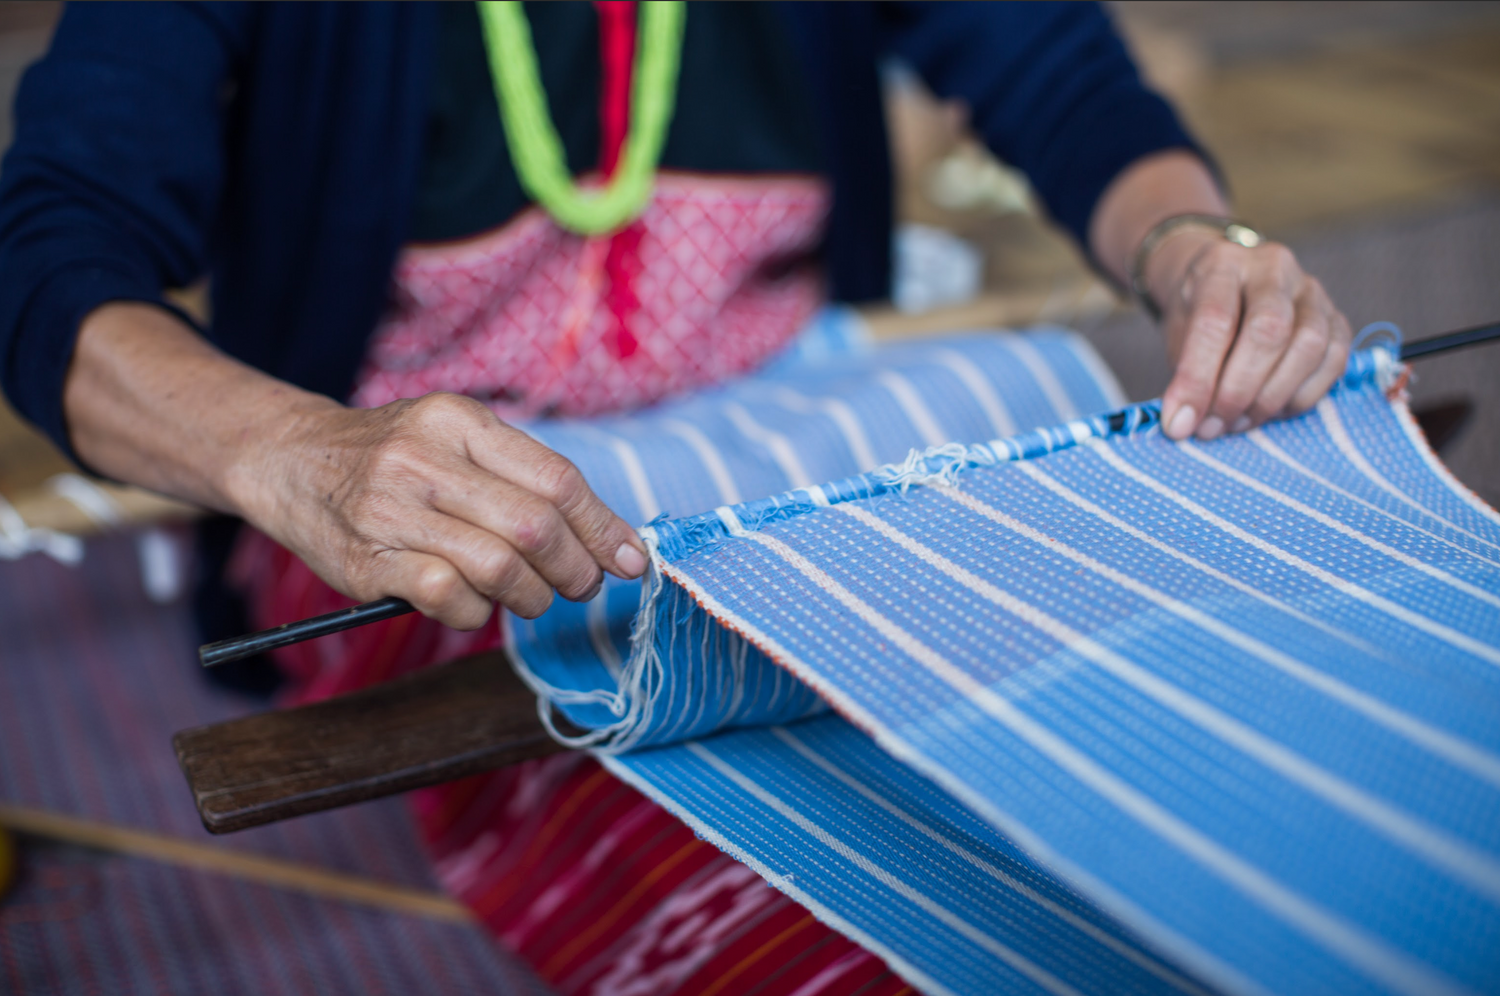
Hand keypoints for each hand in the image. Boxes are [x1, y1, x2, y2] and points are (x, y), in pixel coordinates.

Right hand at [238, 392, 646, 629]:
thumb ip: (522, 478)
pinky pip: (446, 596)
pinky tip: (474, 604)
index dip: (603, 528)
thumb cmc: (394, 458)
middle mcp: (425, 457)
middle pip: (536, 527)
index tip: (632, 560)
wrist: (290, 458)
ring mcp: (391, 508)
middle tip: (581, 585)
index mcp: (460, 420)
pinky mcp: (366, 559)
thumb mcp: (456, 439)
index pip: (556, 479)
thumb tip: (610, 540)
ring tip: (530, 597)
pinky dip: (475, 612)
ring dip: (531, 596)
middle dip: (576, 569)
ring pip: (498, 567)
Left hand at [1146, 229, 1351, 440]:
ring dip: (1271, 397)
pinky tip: (1272, 411)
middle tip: (1212, 426)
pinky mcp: (1338, 317)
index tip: (1179, 422)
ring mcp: (1312, 290)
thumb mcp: (1177, 331)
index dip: (1197, 378)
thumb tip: (1182, 424)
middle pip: (1269, 330)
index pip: (1215, 320)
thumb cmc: (1198, 311)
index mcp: (1223, 264)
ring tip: (1238, 422)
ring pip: (1309, 346)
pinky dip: (1302, 396)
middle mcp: (1274, 268)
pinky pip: (1335, 360)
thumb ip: (1183, 372)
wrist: (1226, 283)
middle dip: (1238, 390)